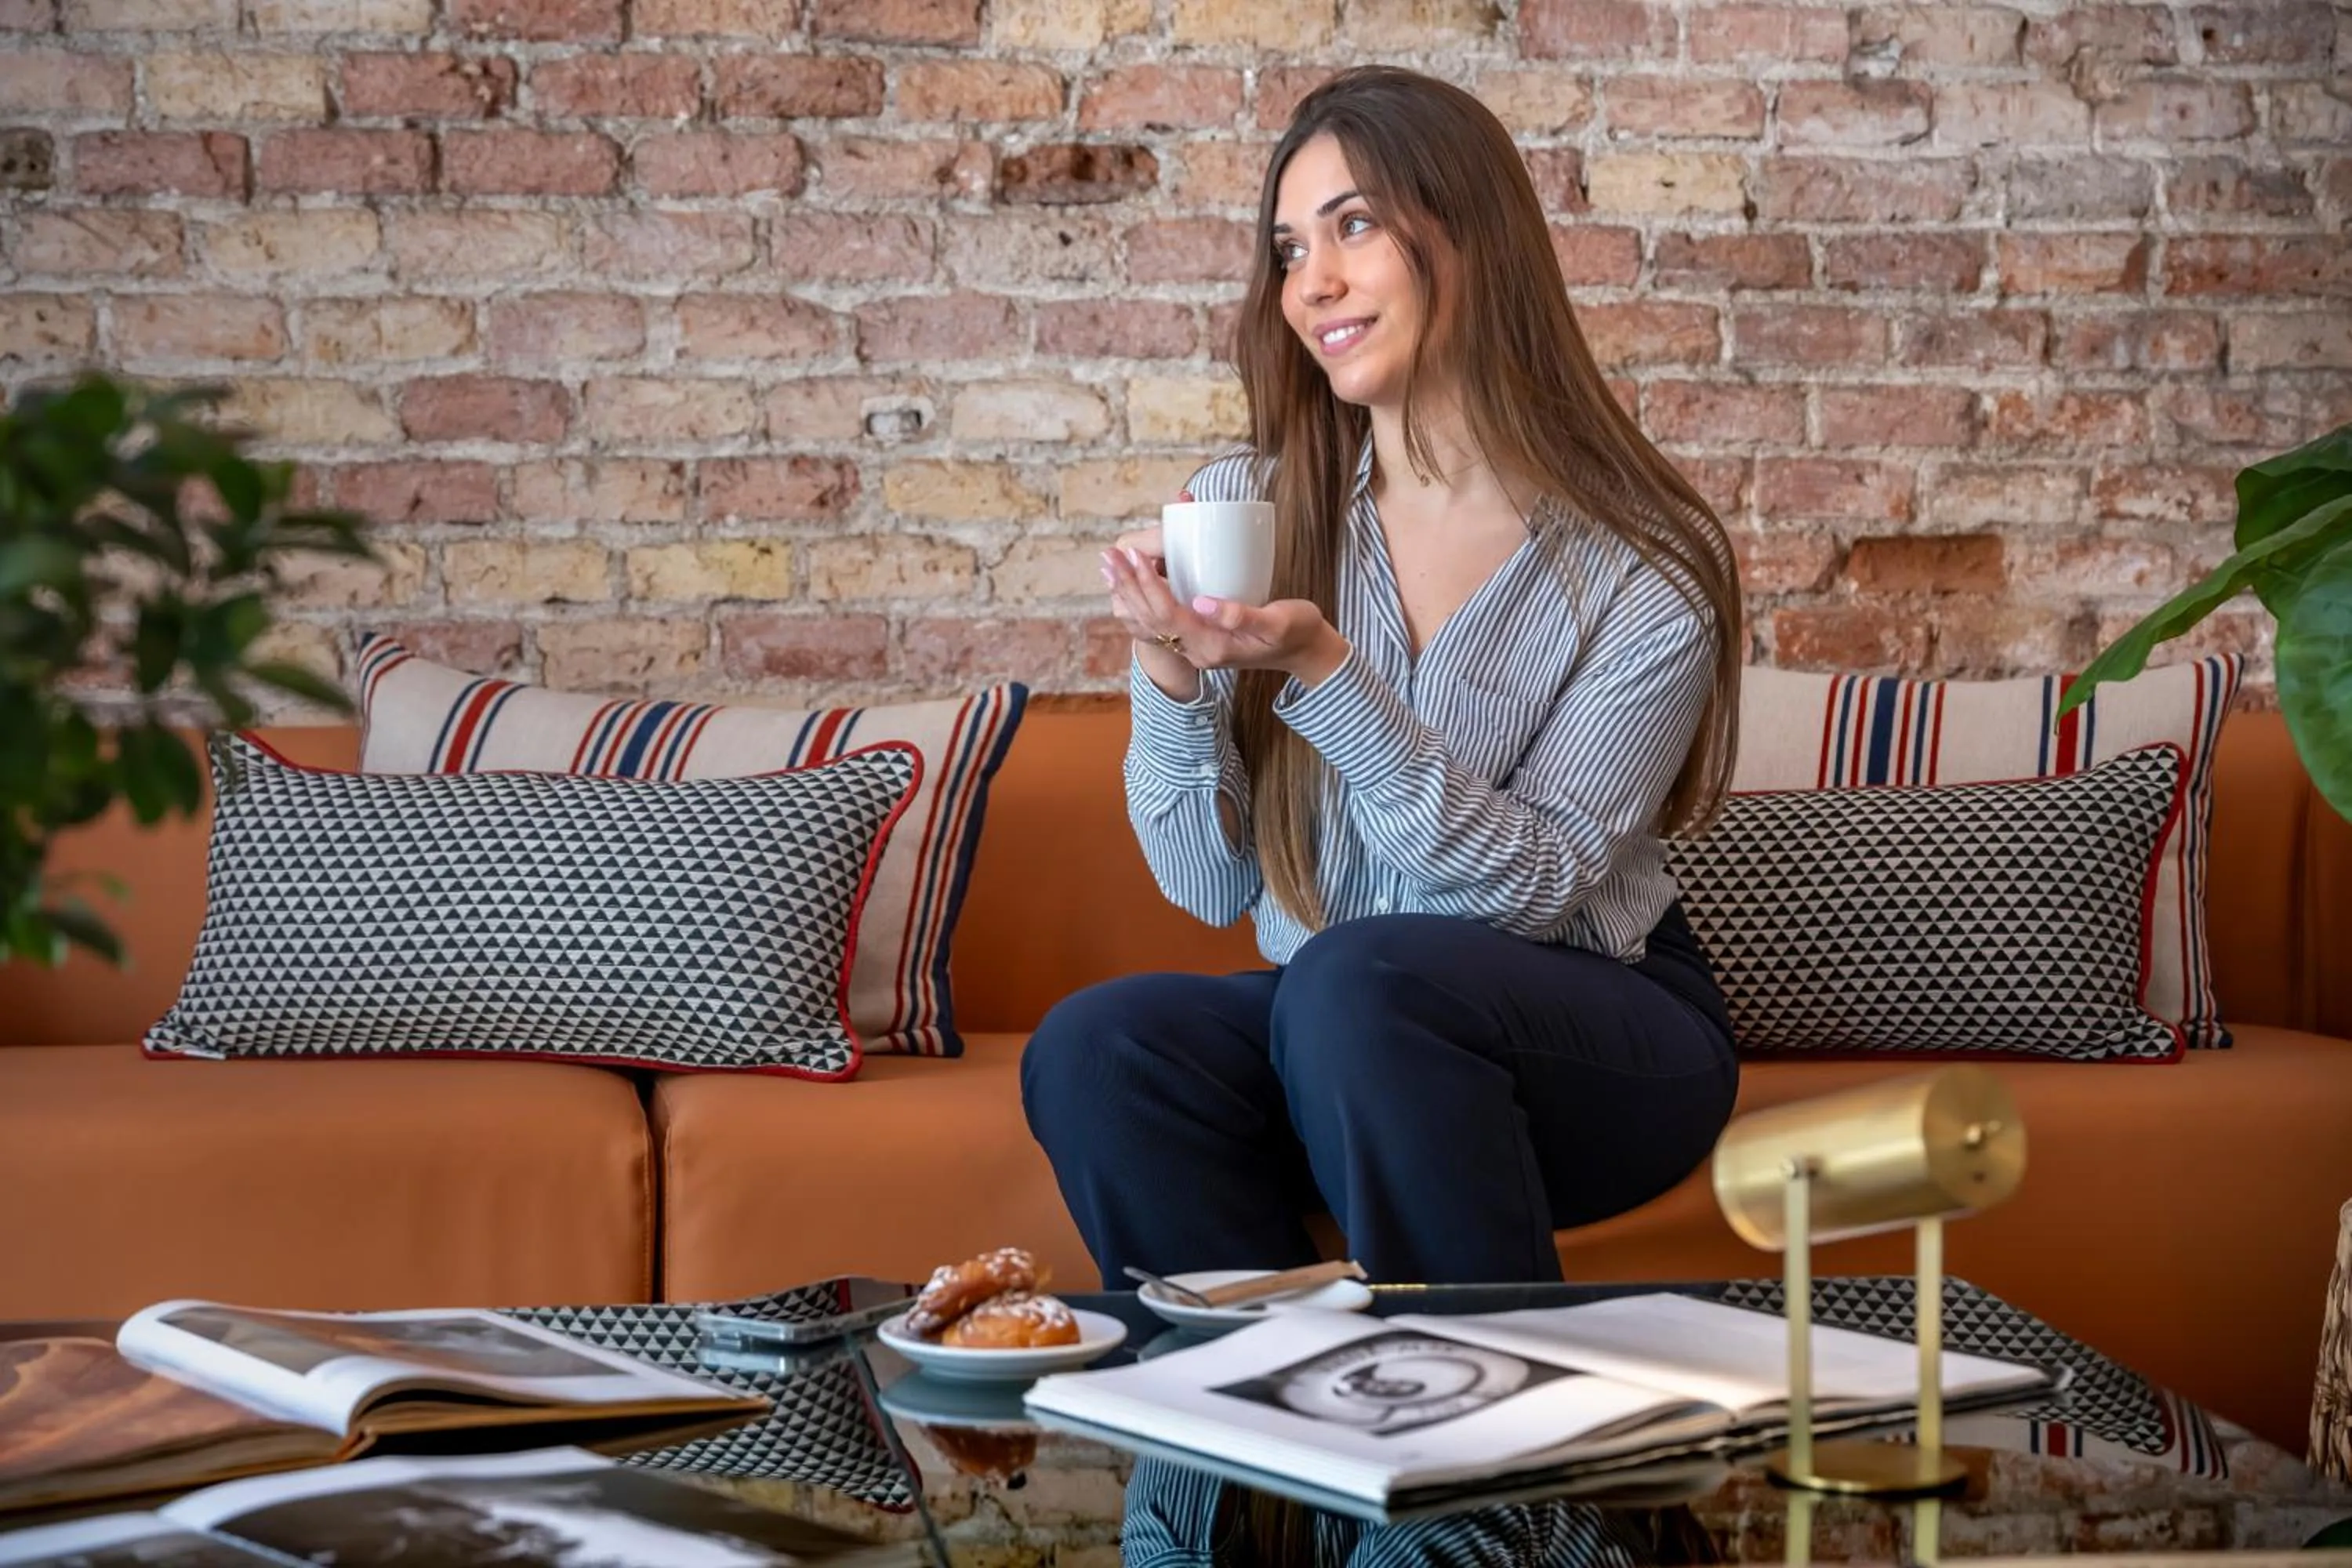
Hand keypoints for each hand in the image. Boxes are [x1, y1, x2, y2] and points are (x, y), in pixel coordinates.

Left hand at [1103, 543, 1346, 684]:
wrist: (1307, 653)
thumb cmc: (1298, 631)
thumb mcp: (1278, 622)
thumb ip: (1241, 615)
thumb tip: (1202, 603)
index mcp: (1213, 646)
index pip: (1168, 613)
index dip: (1147, 583)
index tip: (1133, 554)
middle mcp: (1198, 651)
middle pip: (1150, 618)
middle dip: (1128, 584)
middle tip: (1109, 554)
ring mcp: (1196, 648)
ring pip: (1150, 623)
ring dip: (1128, 592)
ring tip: (1110, 565)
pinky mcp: (1199, 639)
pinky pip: (1160, 624)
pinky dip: (1141, 602)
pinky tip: (1131, 585)